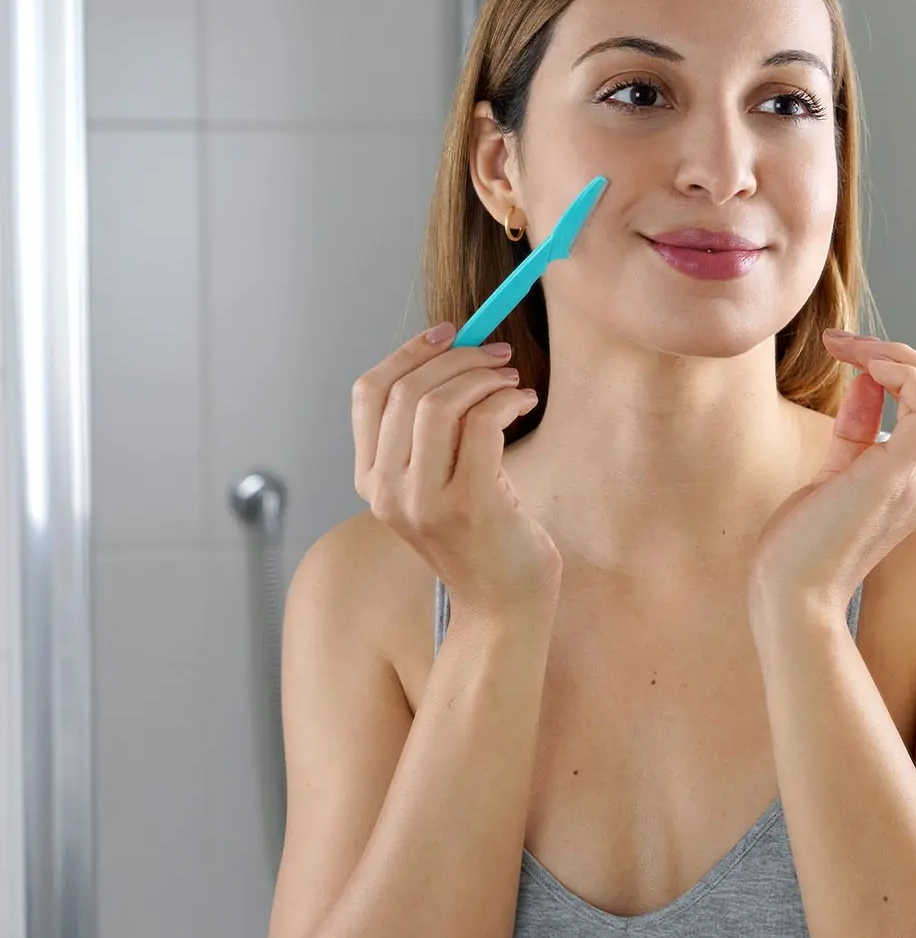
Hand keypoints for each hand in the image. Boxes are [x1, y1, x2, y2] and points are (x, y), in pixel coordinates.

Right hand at [352, 323, 561, 622]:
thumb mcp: (441, 482)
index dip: (408, 352)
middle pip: (407, 391)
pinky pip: (483, 424)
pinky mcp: (470, 504)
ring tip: (514, 382)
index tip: (450, 331)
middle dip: (459, 358)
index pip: (369, 393)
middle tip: (500, 355)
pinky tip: (526, 404)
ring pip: (439, 403)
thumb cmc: (483, 538)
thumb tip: (458, 355)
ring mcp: (424, 500)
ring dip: (484, 377)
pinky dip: (508, 400)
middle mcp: (386, 490)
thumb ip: (435, 433)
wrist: (504, 606)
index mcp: (371, 479)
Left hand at [748, 332, 915, 635]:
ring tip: (849, 347)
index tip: (842, 352)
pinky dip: (902, 373)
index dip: (890, 370)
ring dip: (897, 356)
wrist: (790, 595)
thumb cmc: (800, 546)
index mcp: (914, 482)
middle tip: (842, 342)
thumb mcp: (831, 473)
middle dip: (897, 354)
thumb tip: (866, 377)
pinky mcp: (901, 474)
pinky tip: (864, 365)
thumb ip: (855, 428)